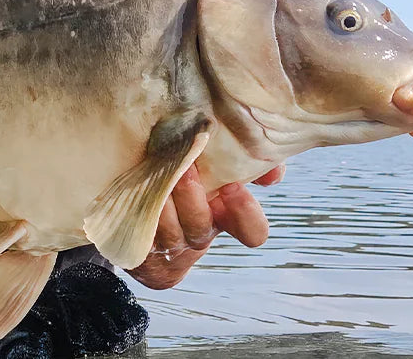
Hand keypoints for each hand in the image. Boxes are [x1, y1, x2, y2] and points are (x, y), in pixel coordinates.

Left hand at [124, 164, 283, 289]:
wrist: (140, 199)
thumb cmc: (187, 175)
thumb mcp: (218, 165)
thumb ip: (251, 161)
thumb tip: (274, 171)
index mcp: (226, 217)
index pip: (252, 231)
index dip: (246, 213)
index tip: (232, 186)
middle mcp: (199, 234)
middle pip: (202, 229)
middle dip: (193, 200)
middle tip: (186, 170)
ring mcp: (170, 245)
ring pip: (170, 233)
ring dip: (164, 205)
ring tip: (157, 176)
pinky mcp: (142, 250)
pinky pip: (142, 238)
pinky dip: (141, 216)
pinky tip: (137, 196)